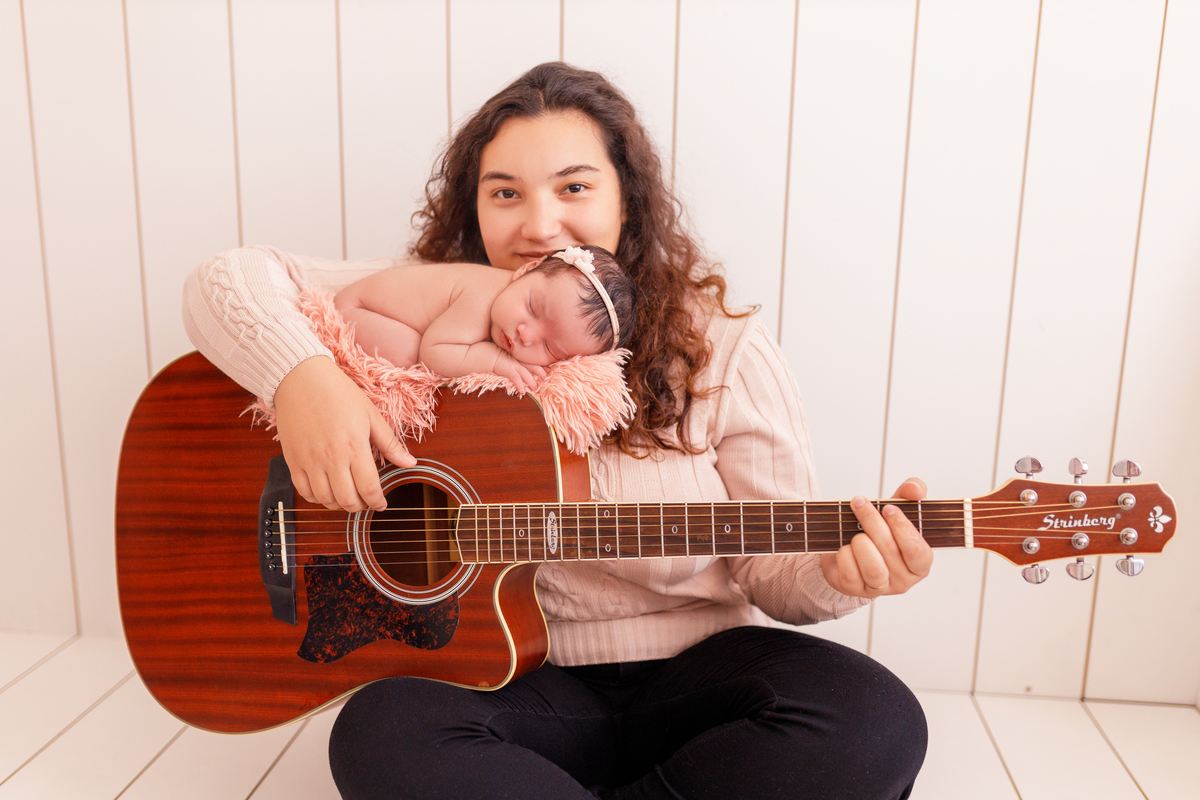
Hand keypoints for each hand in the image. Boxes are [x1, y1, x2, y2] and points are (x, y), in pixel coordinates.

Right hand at [273, 356, 414, 511]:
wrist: (300, 378)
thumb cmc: (338, 393)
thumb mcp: (370, 415)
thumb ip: (390, 443)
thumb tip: (410, 463)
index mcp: (354, 446)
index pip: (369, 488)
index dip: (377, 502)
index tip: (381, 504)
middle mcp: (331, 458)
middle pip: (347, 500)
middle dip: (360, 506)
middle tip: (365, 501)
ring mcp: (309, 461)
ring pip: (325, 500)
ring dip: (338, 504)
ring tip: (347, 496)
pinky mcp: (293, 460)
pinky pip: (304, 491)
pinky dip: (316, 498)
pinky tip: (326, 491)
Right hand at [493, 352, 545, 393]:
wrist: (489, 355)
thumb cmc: (501, 357)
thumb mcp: (512, 357)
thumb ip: (520, 361)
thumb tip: (527, 370)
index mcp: (522, 357)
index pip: (535, 361)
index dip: (543, 366)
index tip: (549, 371)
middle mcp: (520, 360)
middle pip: (533, 366)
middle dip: (541, 373)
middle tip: (547, 379)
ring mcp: (514, 364)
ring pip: (526, 373)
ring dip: (531, 382)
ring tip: (536, 389)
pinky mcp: (508, 369)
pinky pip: (515, 378)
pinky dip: (519, 384)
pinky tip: (522, 391)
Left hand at [820, 478, 932, 597]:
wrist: (849, 549)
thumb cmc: (878, 533)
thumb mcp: (896, 510)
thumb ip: (909, 494)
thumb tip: (914, 488)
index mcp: (920, 563)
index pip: (917, 550)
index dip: (901, 527)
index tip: (887, 507)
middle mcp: (904, 580)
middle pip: (890, 551)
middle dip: (872, 522)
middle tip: (860, 503)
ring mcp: (880, 588)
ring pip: (873, 567)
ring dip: (860, 542)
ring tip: (855, 531)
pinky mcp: (856, 590)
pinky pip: (850, 572)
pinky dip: (845, 554)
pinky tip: (846, 547)